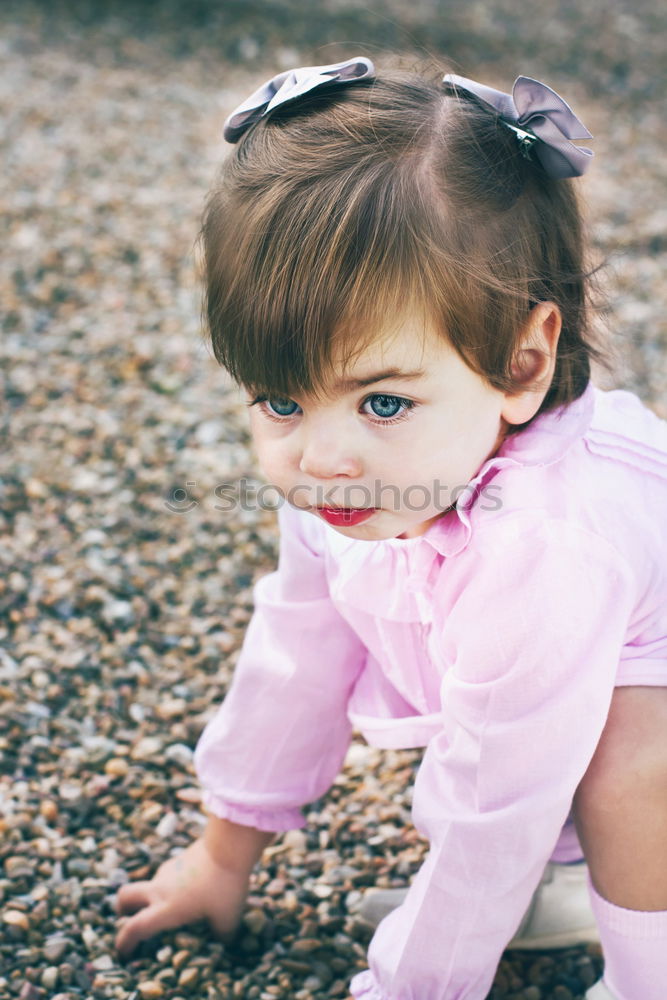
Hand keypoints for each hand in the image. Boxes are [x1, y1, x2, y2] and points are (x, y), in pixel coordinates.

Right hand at [114, 836, 249, 958]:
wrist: (228, 844)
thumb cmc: (225, 885)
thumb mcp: (228, 918)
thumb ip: (223, 934)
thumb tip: (225, 941)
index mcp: (166, 908)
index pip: (135, 927)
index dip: (125, 942)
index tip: (124, 953)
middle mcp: (160, 888)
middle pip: (125, 896)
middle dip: (123, 909)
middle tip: (132, 919)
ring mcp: (168, 870)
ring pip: (149, 884)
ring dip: (152, 896)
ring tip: (175, 907)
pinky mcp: (179, 858)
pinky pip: (167, 875)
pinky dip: (170, 885)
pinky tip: (192, 889)